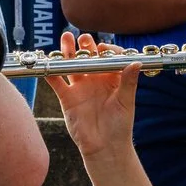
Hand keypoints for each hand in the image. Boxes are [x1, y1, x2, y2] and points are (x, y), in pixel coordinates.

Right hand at [47, 32, 139, 165]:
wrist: (105, 147)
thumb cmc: (120, 126)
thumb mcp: (126, 102)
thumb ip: (128, 82)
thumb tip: (135, 63)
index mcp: (112, 79)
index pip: (108, 58)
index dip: (107, 51)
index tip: (105, 50)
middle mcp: (95, 80)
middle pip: (88, 57)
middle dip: (86, 46)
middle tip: (84, 38)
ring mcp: (80, 88)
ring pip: (72, 65)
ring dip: (68, 52)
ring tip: (66, 38)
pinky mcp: (67, 98)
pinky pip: (57, 83)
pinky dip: (52, 73)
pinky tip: (49, 63)